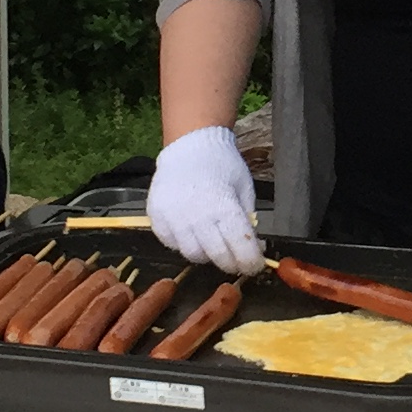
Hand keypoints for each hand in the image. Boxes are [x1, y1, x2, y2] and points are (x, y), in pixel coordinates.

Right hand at [148, 124, 262, 274]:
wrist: (189, 145)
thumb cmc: (222, 165)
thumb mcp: (244, 188)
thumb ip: (247, 218)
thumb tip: (252, 246)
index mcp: (224, 207)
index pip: (240, 249)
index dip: (250, 262)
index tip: (255, 265)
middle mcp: (197, 217)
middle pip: (217, 257)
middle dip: (231, 263)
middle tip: (236, 260)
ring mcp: (173, 219)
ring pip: (192, 254)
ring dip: (206, 254)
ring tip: (212, 242)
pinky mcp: (157, 219)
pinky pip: (171, 244)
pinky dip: (183, 243)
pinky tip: (191, 231)